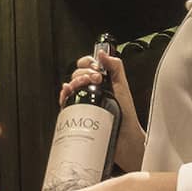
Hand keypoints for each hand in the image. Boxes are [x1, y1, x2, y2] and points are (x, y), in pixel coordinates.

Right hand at [60, 49, 144, 171]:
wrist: (126, 138)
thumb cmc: (127, 115)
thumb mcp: (123, 86)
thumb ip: (115, 67)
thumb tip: (102, 52)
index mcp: (101, 81)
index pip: (87, 65)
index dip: (88, 63)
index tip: (96, 69)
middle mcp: (91, 90)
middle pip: (77, 74)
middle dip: (83, 73)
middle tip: (95, 79)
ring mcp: (84, 102)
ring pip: (70, 85)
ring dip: (74, 81)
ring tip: (84, 85)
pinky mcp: (78, 114)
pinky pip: (66, 102)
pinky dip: (64, 95)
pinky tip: (67, 92)